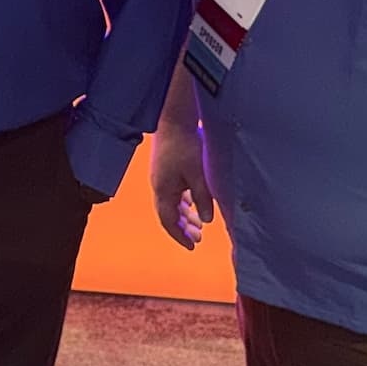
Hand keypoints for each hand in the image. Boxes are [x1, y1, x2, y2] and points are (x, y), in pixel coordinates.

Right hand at [150, 121, 213, 250]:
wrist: (173, 119)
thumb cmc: (184, 145)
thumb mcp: (197, 174)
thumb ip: (202, 197)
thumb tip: (206, 220)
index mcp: (163, 190)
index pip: (168, 221)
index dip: (179, 236)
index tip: (191, 246)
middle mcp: (160, 186)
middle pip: (169, 214)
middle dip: (183, 228)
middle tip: (198, 238)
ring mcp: (162, 177)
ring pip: (172, 203)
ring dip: (184, 215)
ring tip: (198, 224)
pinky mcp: (167, 169)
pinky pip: (174, 192)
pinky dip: (183, 201)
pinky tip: (192, 202)